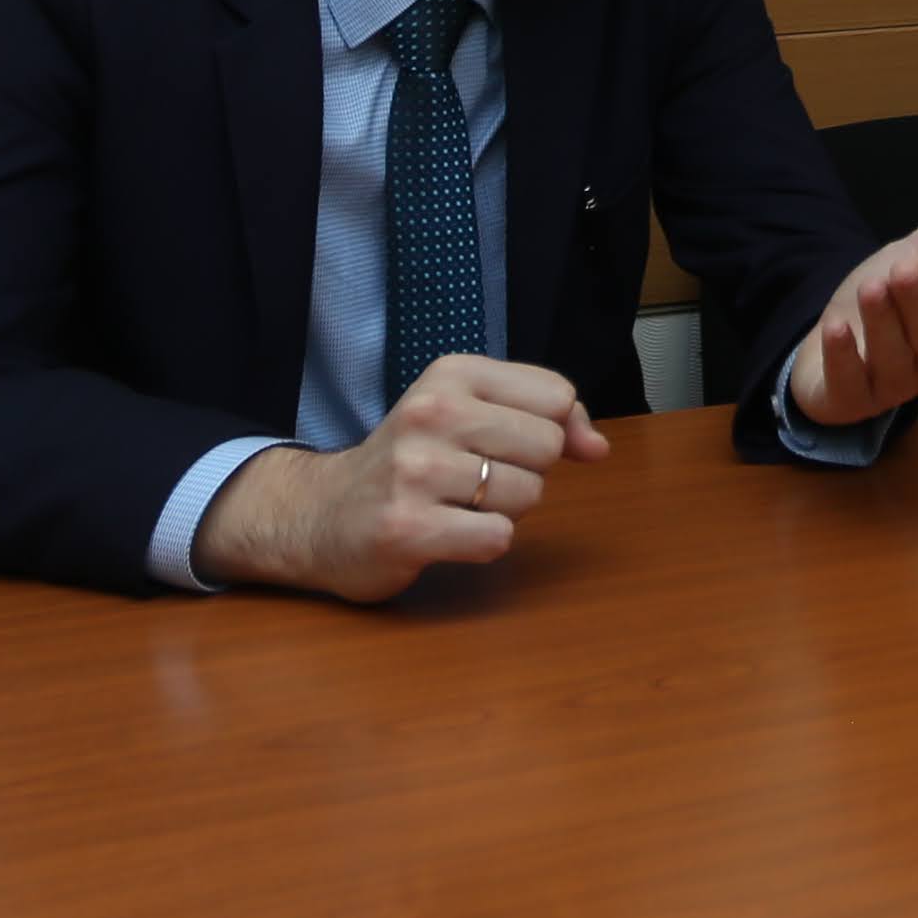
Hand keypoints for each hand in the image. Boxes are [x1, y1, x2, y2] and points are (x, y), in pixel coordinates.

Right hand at [192, 354, 608, 603]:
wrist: (319, 515)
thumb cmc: (410, 462)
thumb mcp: (469, 413)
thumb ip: (544, 418)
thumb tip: (598, 447)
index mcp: (450, 373)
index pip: (556, 396)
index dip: (551, 429)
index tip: (511, 444)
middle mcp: (431, 412)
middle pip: (547, 447)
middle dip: (525, 473)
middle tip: (473, 479)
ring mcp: (415, 470)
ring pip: (527, 495)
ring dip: (503, 511)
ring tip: (454, 505)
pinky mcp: (407, 527)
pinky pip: (498, 538)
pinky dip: (482, 544)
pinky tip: (446, 534)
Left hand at [791, 162, 917, 426]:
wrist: (836, 335)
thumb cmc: (891, 296)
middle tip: (904, 270)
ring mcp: (892, 385)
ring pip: (894, 361)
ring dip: (883, 325)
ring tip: (870, 289)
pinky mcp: (851, 399)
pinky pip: (851, 384)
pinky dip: (845, 358)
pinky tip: (836, 328)